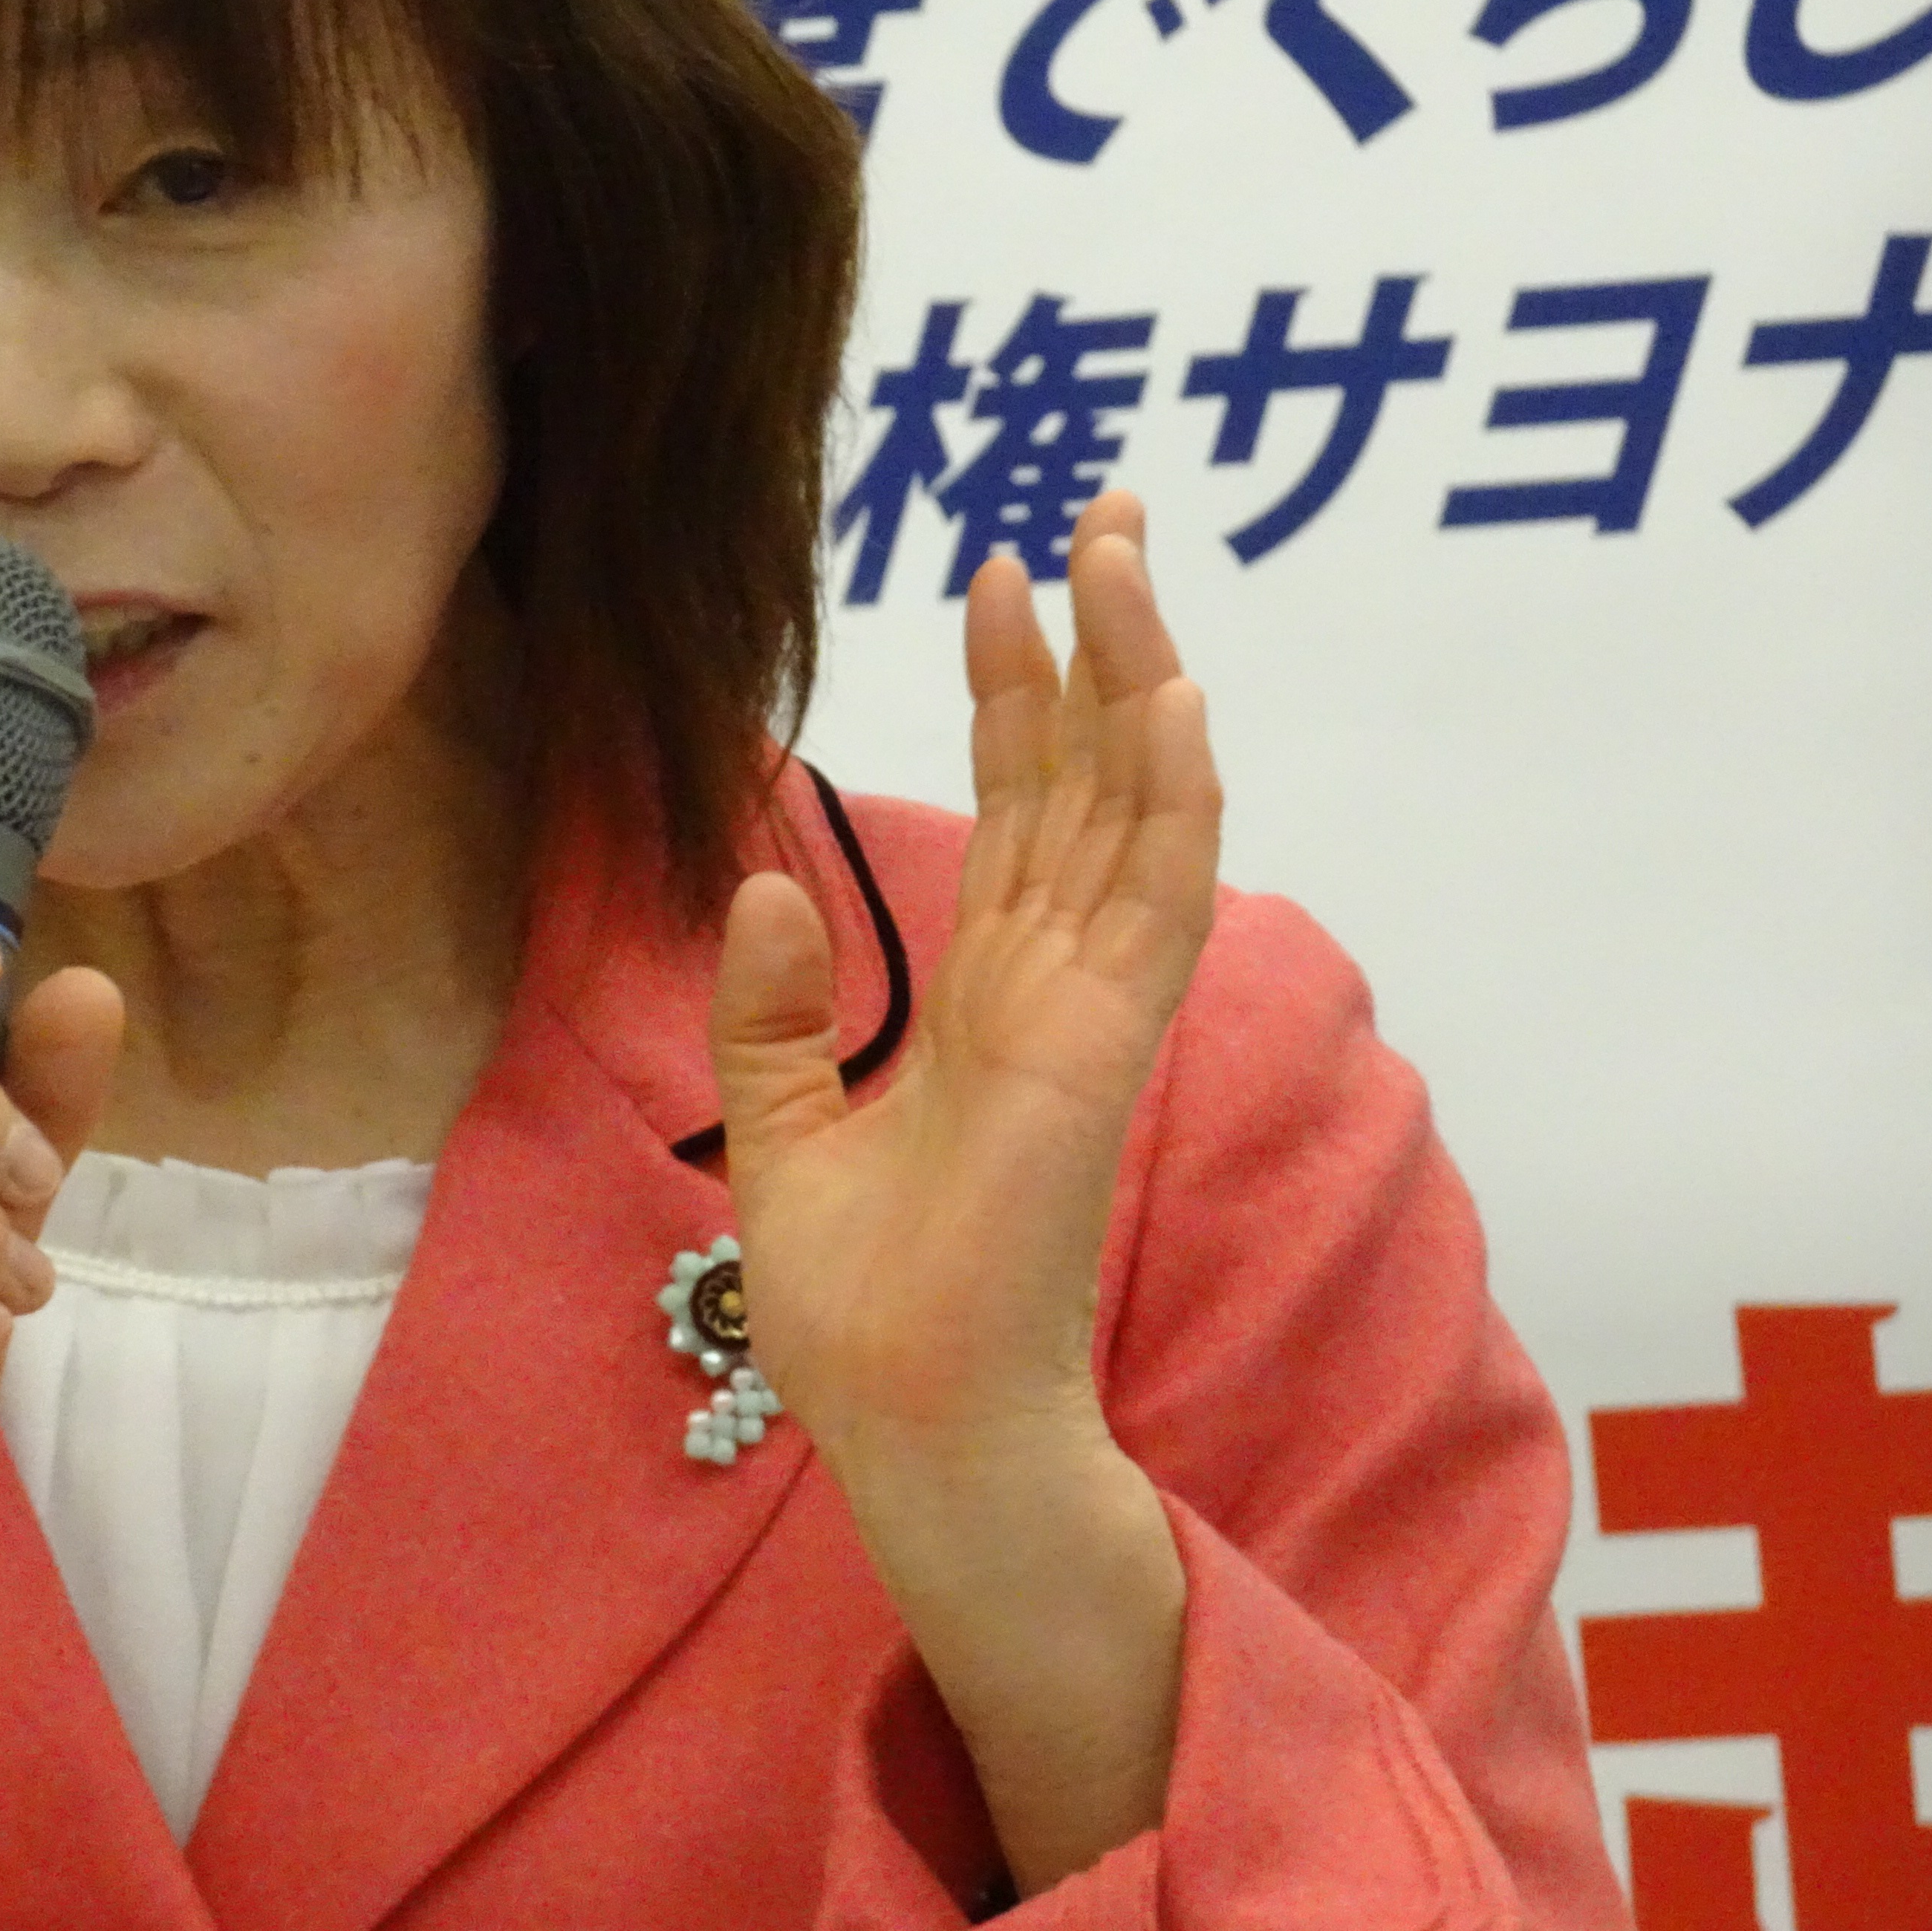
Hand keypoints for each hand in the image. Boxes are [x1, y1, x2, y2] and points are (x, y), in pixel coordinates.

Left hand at [709, 489, 1219, 1474]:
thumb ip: (772, 1012)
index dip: (1021, 690)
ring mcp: (1088, 1014)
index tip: (1001, 576)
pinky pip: (1154, 904)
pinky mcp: (1097, 1054)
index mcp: (992, 999)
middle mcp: (1055, 986)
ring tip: (1123, 553)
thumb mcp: (775, 1130)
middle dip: (1101, 642)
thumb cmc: (861, 1307)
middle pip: (1093, 780)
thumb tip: (760, 885)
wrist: (900, 1420)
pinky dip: (1171, 801)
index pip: (1025, 810)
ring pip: (1137, 811)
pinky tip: (1170, 702)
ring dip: (1140, 680)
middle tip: (1101, 510)